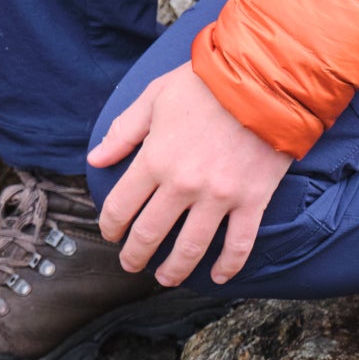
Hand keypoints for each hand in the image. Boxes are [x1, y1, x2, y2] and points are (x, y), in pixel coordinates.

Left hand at [86, 61, 292, 286]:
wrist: (263, 81)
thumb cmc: (204, 85)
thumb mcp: (154, 98)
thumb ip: (124, 132)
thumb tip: (96, 158)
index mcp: (155, 159)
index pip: (121, 205)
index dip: (111, 225)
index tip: (110, 233)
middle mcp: (184, 184)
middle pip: (151, 233)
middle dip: (136, 254)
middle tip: (130, 264)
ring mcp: (220, 196)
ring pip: (192, 247)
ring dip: (175, 269)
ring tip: (166, 278)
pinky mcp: (253, 201)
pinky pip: (240, 244)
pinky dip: (229, 266)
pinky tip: (218, 278)